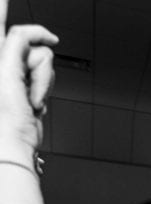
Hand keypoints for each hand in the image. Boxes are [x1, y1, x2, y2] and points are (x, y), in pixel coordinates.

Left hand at [0, 0, 57, 155]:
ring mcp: (16, 71)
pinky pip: (46, 75)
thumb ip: (18, 43)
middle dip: (33, 62)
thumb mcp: (7, 70)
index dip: (2, 6)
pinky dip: (44, 89)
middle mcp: (1, 59)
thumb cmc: (4, 113)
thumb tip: (41, 37)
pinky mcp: (30, 84)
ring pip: (42, 58)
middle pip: (25, 40)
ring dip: (40, 81)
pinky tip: (32, 102)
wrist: (13, 142)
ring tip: (27, 98)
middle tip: (32, 79)